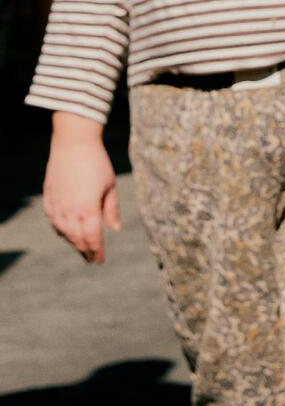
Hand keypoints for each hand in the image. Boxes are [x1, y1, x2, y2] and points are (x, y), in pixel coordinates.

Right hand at [44, 118, 120, 263]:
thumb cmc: (97, 164)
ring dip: (73, 242)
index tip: (100, 260)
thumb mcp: (110, 186)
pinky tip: (68, 233)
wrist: (73, 144)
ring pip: (63, 233)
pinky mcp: (48, 199)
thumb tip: (115, 229)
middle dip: (85, 250)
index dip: (96, 251)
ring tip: (82, 248)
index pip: (92, 238)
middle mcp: (70, 210)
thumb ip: (111, 210)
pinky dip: (61, 231)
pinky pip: (53, 222)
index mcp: (88, 209)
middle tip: (92, 259)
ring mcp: (57, 205)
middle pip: (77, 239)